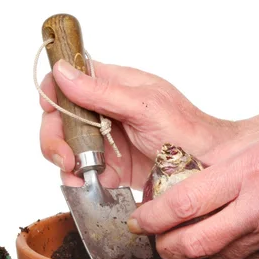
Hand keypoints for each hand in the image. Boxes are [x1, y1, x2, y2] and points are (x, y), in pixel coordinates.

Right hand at [39, 60, 238, 187]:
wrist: (208, 168)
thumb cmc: (186, 130)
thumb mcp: (144, 105)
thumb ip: (102, 92)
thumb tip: (63, 71)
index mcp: (114, 86)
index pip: (69, 80)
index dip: (53, 93)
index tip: (50, 110)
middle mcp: (106, 112)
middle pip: (61, 119)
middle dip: (54, 137)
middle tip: (64, 157)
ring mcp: (107, 142)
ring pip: (68, 148)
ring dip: (65, 163)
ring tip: (77, 176)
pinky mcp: (112, 168)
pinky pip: (84, 174)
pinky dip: (79, 182)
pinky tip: (85, 187)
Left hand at [129, 116, 258, 258]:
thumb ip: (225, 169)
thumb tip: (188, 189)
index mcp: (249, 172)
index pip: (183, 203)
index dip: (150, 217)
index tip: (138, 220)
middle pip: (192, 245)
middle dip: (163, 248)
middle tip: (154, 240)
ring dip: (195, 254)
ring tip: (185, 240)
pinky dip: (229, 258)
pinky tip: (226, 245)